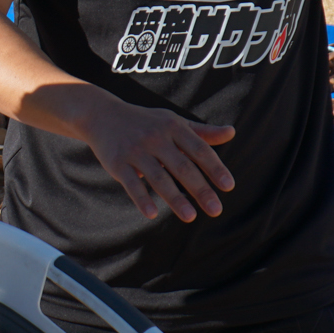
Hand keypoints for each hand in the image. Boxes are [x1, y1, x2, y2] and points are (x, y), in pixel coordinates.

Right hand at [76, 95, 234, 221]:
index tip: (228, 187)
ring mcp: (135, 150)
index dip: (215, 168)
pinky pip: (131, 183)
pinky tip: (152, 214)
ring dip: (175, 198)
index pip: (199, 150)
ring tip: (190, 217)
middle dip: (201, 189)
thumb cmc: (146, 122)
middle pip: (182, 167)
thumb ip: (202, 132)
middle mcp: (155, 138)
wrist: (102, 115)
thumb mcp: (173, 122)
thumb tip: (232, 132)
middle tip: (216, 210)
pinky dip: (141, 198)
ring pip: (158, 177)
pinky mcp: (117, 163)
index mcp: (173, 127)